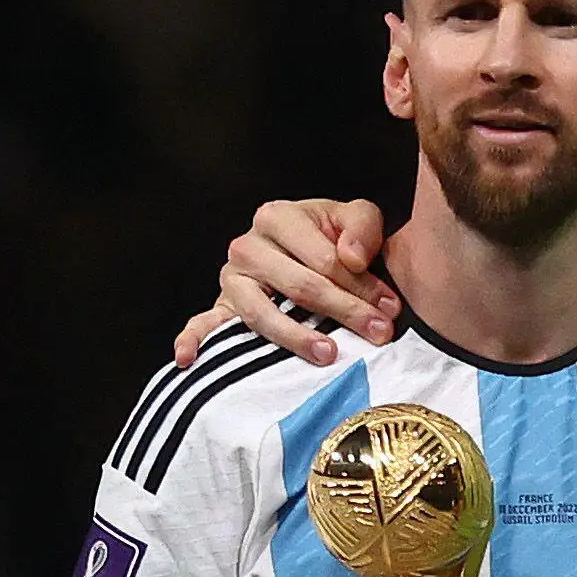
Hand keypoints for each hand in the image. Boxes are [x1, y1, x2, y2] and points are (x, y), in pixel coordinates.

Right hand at [170, 197, 397, 367]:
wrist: (308, 246)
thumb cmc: (332, 235)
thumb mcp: (354, 217)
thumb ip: (362, 228)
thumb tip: (351, 257)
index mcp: (279, 217)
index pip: (324, 259)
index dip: (361, 285)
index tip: (389, 309)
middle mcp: (249, 245)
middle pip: (300, 286)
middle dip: (344, 311)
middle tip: (378, 333)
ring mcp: (232, 277)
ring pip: (262, 313)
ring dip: (296, 336)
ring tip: (328, 354)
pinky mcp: (222, 304)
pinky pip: (204, 323)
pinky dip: (193, 340)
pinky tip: (187, 359)